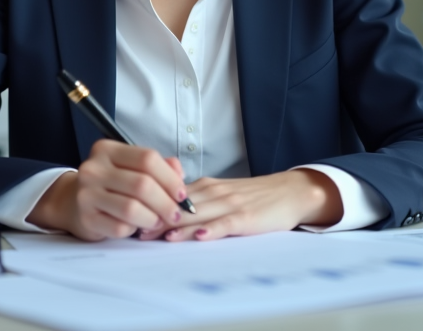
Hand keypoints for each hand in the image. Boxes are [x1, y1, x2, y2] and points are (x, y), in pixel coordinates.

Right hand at [26, 139, 189, 240]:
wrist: (71, 202)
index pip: (147, 158)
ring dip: (153, 218)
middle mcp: (94, 168)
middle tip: (176, 213)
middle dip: (166, 202)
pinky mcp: (86, 218)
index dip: (170, 178)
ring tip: (158, 221)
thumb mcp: (130, 168)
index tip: (182, 194)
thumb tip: (179, 174)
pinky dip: (134, 229)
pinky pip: (120, 227)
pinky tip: (136, 227)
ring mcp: (86, 193)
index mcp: (108, 150)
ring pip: (132, 208)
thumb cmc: (109, 184)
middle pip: (142, 184)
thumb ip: (158, 166)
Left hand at [137, 169, 343, 241]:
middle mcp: (215, 192)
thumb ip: (198, 200)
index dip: (152, 207)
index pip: (173, 196)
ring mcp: (230, 204)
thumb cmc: (255, 196)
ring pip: (199, 215)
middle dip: (157, 218)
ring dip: (178, 225)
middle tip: (136, 231)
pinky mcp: (246, 217)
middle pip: (181, 206)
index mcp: (207, 187)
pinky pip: (226, 223)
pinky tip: (200, 236)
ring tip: (159, 235)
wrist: (290, 191)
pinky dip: (212, 230)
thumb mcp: (223, 193)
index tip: (132, 217)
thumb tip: (167, 211)